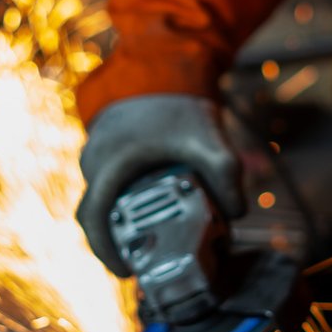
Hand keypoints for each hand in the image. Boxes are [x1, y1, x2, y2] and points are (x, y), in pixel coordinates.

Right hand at [76, 94, 244, 276]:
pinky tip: (157, 205)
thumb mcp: (208, 138)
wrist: (161, 60)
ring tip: (158, 237)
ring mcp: (98, 152)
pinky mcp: (109, 148)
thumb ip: (226, 176)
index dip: (106, 251)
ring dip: (125, 221)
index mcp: (109, 163)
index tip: (127, 271)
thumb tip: (237, 215)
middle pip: (98, 215)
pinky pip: (111, 183)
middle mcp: (95, 160)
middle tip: (149, 261)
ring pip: (105, 199)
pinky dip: (128, 201)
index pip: (93, 220)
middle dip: (120, 242)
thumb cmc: (176, 100)